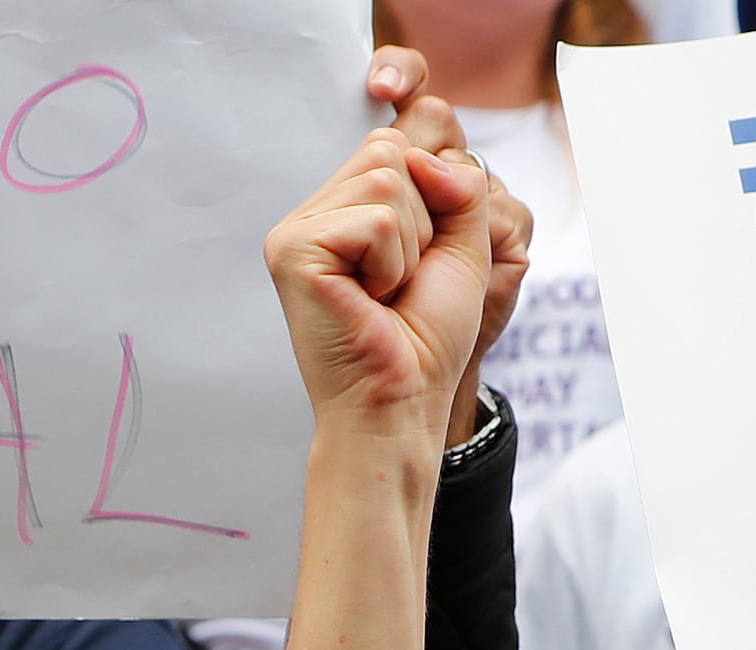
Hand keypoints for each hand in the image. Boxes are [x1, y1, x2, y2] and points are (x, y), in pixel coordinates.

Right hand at [264, 124, 490, 437]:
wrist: (403, 400)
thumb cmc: (426, 336)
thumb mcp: (463, 246)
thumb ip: (459, 183)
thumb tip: (420, 150)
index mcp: (346, 206)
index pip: (398, 142)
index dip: (433, 195)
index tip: (421, 260)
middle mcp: (315, 211)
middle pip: (390, 151)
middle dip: (424, 222)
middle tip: (402, 282)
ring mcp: (296, 227)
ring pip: (387, 178)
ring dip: (411, 247)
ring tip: (386, 292)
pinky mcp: (292, 248)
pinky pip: (377, 219)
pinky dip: (393, 264)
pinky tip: (370, 300)